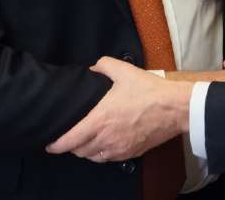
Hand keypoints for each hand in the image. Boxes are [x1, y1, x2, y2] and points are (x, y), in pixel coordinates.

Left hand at [45, 57, 192, 162]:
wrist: (175, 108)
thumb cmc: (150, 91)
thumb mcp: (123, 70)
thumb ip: (102, 66)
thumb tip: (92, 69)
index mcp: (100, 119)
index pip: (70, 140)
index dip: (56, 144)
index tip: (50, 143)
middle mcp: (106, 137)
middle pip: (79, 151)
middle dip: (70, 146)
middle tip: (67, 138)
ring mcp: (119, 148)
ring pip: (92, 157)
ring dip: (85, 151)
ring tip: (83, 141)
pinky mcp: (130, 153)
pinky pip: (108, 159)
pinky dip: (100, 154)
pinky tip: (102, 144)